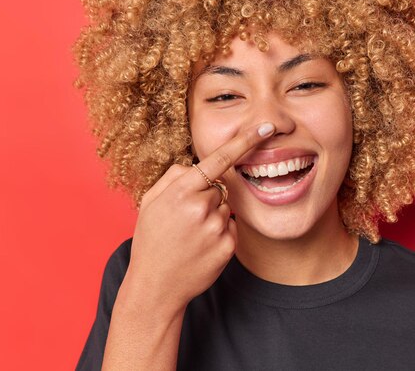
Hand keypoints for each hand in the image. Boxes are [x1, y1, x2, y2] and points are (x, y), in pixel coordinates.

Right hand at [121, 122, 275, 314]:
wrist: (156, 287)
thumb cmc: (152, 241)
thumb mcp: (150, 203)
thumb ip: (174, 177)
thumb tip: (197, 166)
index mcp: (181, 192)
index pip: (218, 160)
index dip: (244, 142)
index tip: (264, 128)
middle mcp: (201, 208)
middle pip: (218, 187)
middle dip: (206, 197)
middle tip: (185, 219)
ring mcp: (216, 228)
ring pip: (225, 207)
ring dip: (213, 215)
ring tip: (191, 235)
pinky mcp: (228, 246)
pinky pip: (231, 226)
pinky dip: (220, 232)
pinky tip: (202, 245)